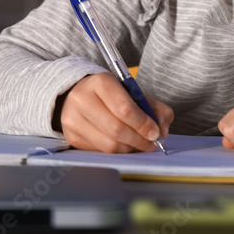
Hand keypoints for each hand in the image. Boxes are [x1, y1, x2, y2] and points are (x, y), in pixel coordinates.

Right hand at [57, 73, 172, 152]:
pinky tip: (123, 144)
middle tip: (151, 143)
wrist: (79, 94)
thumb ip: (155, 108)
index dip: (143, 124)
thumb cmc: (111, 94)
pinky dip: (117, 151)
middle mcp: (82, 99)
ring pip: (108, 144)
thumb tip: (162, 130)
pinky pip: (100, 151)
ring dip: (129, 148)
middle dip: (139, 140)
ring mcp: (73, 119)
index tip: (155, 133)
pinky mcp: (72, 136)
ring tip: (138, 144)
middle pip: (116, 129)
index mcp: (101, 82)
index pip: (124, 108)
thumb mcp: (134, 92)